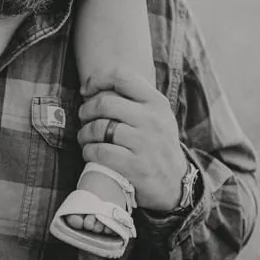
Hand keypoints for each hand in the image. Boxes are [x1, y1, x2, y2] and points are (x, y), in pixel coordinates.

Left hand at [76, 67, 186, 211]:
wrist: (175, 183)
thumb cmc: (157, 144)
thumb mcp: (157, 116)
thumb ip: (134, 99)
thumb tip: (94, 88)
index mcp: (156, 103)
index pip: (122, 77)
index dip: (97, 79)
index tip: (86, 90)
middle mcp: (152, 120)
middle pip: (104, 103)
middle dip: (85, 110)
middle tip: (83, 118)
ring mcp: (144, 143)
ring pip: (98, 128)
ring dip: (84, 133)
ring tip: (85, 137)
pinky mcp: (135, 166)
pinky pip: (99, 151)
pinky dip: (88, 151)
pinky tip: (90, 152)